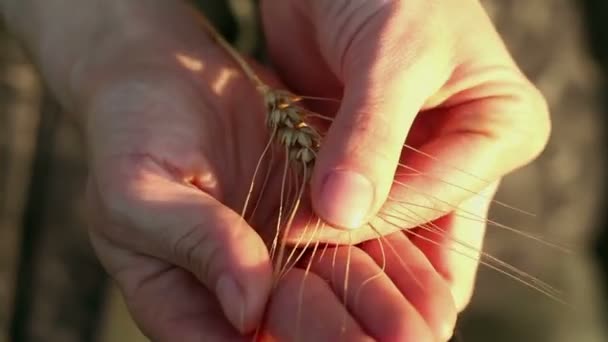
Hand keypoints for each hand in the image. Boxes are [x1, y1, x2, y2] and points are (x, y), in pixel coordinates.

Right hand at [77, 2, 443, 340]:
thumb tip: (249, 307)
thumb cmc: (132, 134)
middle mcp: (240, 289)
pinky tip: (432, 286)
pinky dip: (393, 267)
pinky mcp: (316, 218)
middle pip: (298, 331)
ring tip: (427, 326)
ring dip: (383, 313)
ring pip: (338, 297)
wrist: (170, 79)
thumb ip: (192, 242)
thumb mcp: (138, 190)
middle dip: (349, 339)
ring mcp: (282, 255)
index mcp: (185, 300)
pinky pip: (357, 249)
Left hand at [261, 0, 549, 325]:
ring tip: (294, 258)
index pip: (438, 196)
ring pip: (382, 222)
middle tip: (309, 270)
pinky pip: (349, 200)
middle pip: (421, 225)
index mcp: (500, 128)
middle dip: (368, 251)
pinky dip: (320, 216)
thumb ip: (371, 136)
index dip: (374, 221)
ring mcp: (414, 159)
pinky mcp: (370, 158)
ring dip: (339, 240)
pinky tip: (287, 227)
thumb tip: (344, 213)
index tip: (303, 228)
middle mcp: (463, 151)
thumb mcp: (391, 55)